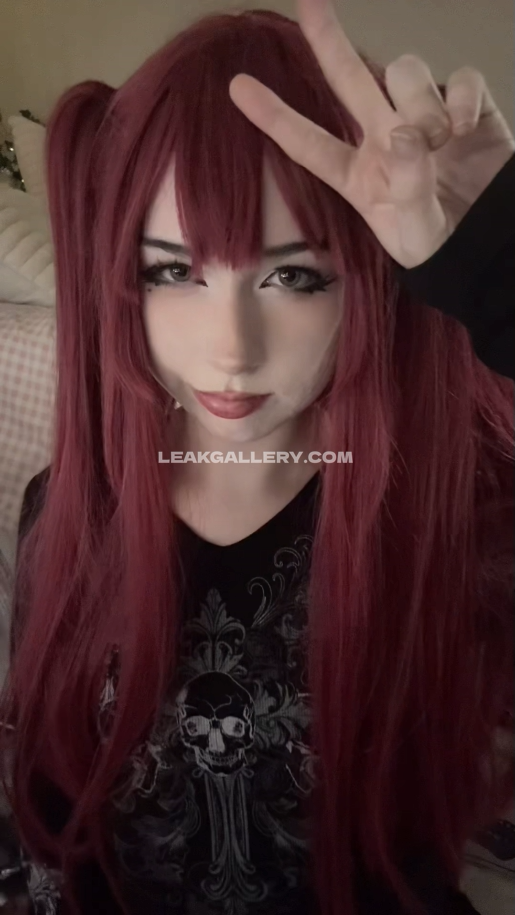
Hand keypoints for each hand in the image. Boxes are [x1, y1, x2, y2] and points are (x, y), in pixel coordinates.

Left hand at [229, 0, 514, 267]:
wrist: (487, 242)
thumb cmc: (439, 242)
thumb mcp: (414, 227)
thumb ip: (406, 183)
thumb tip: (404, 134)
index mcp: (357, 174)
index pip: (309, 143)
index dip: (274, 116)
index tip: (238, 87)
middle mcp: (384, 138)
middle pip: (349, 79)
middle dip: (328, 40)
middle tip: (309, 3)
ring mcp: (424, 116)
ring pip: (406, 73)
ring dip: (421, 102)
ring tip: (441, 140)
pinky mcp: (465, 105)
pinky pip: (459, 78)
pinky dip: (464, 99)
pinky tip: (467, 129)